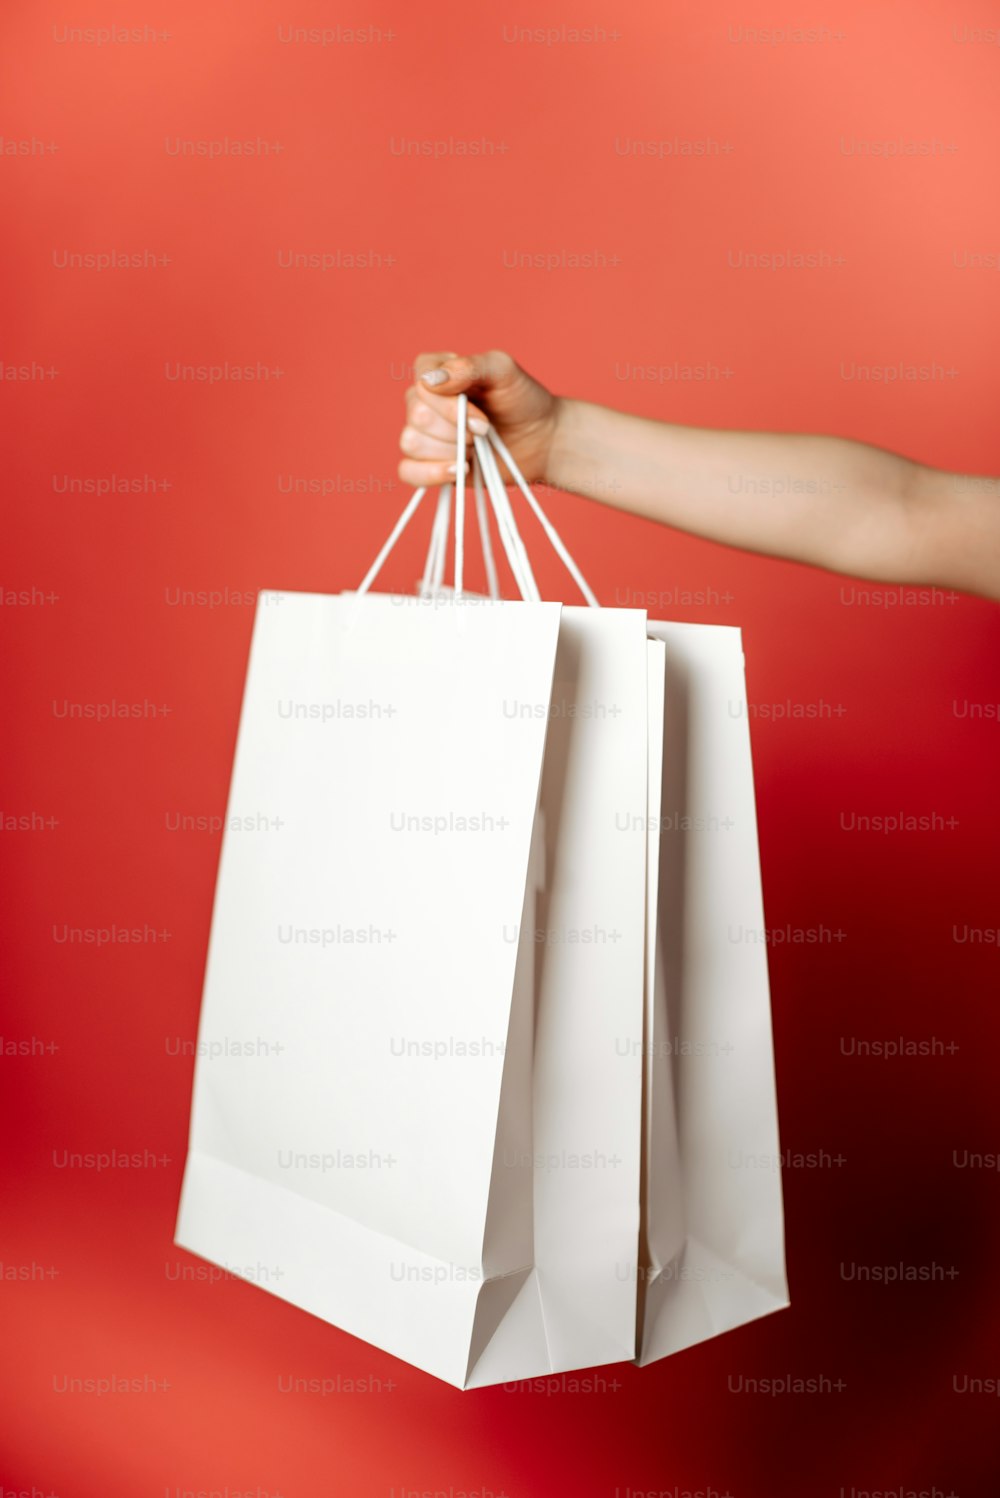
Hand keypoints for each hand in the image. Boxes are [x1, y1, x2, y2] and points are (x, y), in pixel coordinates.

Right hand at [398, 349, 560, 490]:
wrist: (541, 441)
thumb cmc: (522, 400)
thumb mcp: (504, 371)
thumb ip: (470, 366)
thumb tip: (430, 380)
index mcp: (437, 372)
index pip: (421, 382)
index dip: (449, 406)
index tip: (482, 417)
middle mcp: (424, 401)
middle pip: (417, 416)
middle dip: (456, 430)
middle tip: (485, 432)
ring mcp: (424, 434)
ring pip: (411, 443)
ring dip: (450, 450)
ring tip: (475, 448)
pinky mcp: (429, 465)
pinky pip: (408, 471)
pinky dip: (431, 474)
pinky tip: (459, 470)